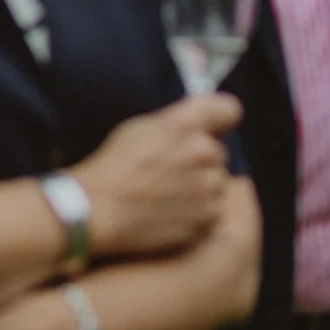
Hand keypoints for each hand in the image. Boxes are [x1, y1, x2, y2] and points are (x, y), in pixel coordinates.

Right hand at [72, 94, 238, 258]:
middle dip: (202, 159)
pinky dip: (199, 211)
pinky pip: (213, 210)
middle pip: (219, 152)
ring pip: (218, 182)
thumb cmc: (115, 164)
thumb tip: (203, 124)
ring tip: (171, 193)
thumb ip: (176, 121)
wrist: (100, 209)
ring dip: (203, 186)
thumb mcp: (140, 126)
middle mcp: (206, 153)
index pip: (229, 110)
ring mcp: (209, 189)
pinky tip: (173, 211)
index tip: (210, 127)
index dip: (220, 118)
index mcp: (188, 125)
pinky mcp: (208, 219)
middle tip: (172, 169)